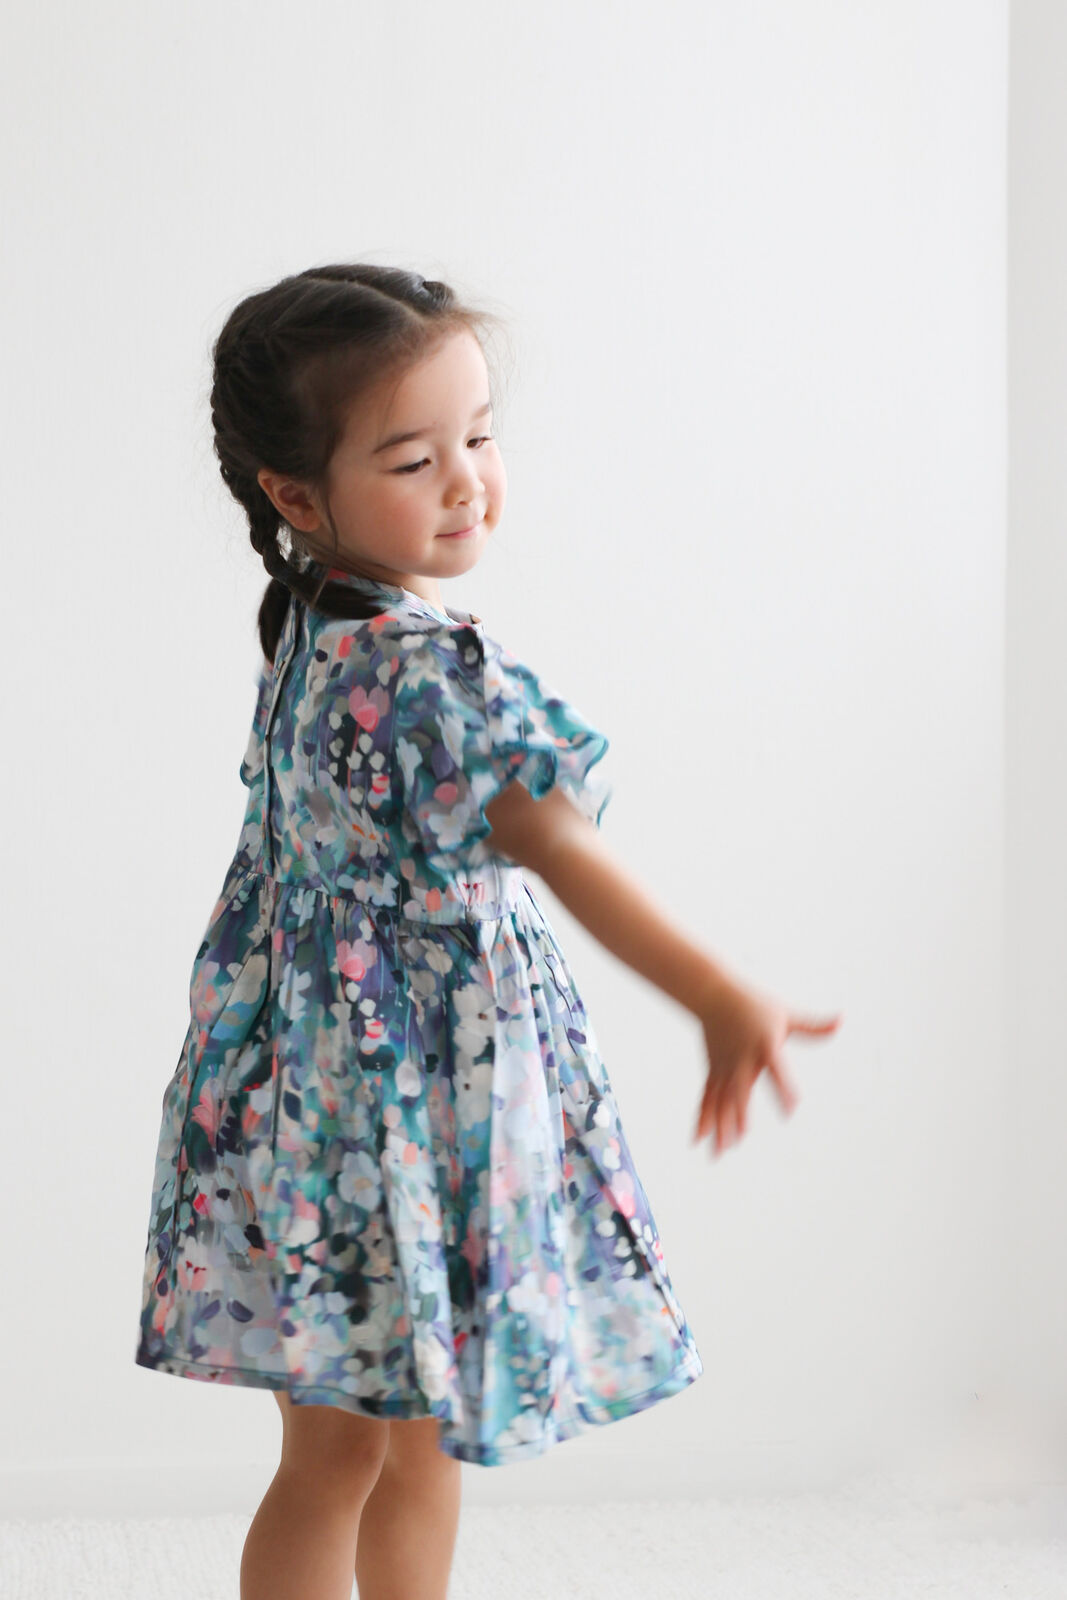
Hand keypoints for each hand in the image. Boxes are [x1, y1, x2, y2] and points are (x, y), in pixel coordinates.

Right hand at [691, 973, 841, 1155]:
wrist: (713, 994)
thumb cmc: (754, 1004)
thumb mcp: (786, 1014)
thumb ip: (813, 1025)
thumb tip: (842, 1019)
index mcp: (764, 1046)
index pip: (777, 1069)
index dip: (784, 1088)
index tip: (792, 1108)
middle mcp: (741, 1060)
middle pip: (740, 1090)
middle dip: (739, 1114)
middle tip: (740, 1138)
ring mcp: (724, 1067)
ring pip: (720, 1100)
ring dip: (719, 1127)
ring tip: (719, 1154)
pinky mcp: (713, 1071)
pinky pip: (707, 1098)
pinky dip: (702, 1119)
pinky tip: (698, 1141)